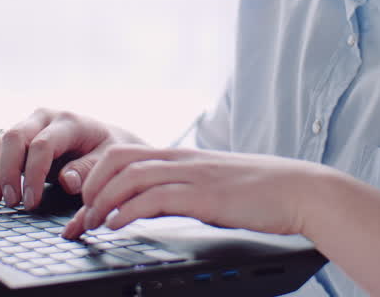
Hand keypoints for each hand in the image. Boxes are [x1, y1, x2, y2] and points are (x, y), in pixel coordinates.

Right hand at [0, 108, 145, 208]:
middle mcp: (43, 119)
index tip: (31, 203)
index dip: (32, 175)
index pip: (42, 144)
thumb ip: (88, 169)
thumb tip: (67, 181)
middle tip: (11, 201)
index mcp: (68, 122)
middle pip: (14, 137)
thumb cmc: (105, 150)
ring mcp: (27, 126)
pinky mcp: (16, 139)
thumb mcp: (107, 159)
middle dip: (7, 172)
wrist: (103, 139)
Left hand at [61, 146, 324, 239]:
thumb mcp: (212, 187)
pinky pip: (153, 198)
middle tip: (80, 216)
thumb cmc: (262, 193)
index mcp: (181, 158)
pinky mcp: (202, 196)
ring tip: (91, 224)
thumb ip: (181, 191)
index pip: (124, 154)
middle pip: (116, 159)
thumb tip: (151, 205)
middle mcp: (181, 161)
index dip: (95, 177)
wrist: (299, 190)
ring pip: (128, 176)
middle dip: (89, 186)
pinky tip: (116, 226)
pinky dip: (126, 211)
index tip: (83, 206)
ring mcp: (191, 176)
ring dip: (101, 201)